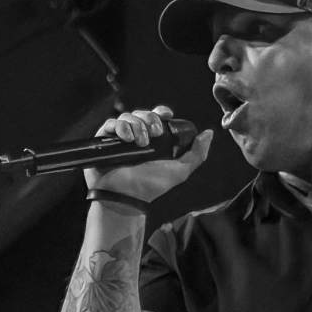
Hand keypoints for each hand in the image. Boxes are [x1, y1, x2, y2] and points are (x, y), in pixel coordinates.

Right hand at [85, 104, 212, 199]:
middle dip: (149, 118)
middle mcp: (135, 138)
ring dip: (136, 124)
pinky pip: (109, 125)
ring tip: (140, 142)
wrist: (128, 198)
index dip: (160, 113)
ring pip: (126, 117)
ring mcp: (119, 140)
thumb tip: (209, 133)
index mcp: (153, 142)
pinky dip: (119, 127)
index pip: (155, 118)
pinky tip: (127, 138)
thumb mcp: (180, 171)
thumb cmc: (152, 187)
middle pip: (141, 114)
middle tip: (155, 132)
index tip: (166, 115)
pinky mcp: (103, 142)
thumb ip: (196, 154)